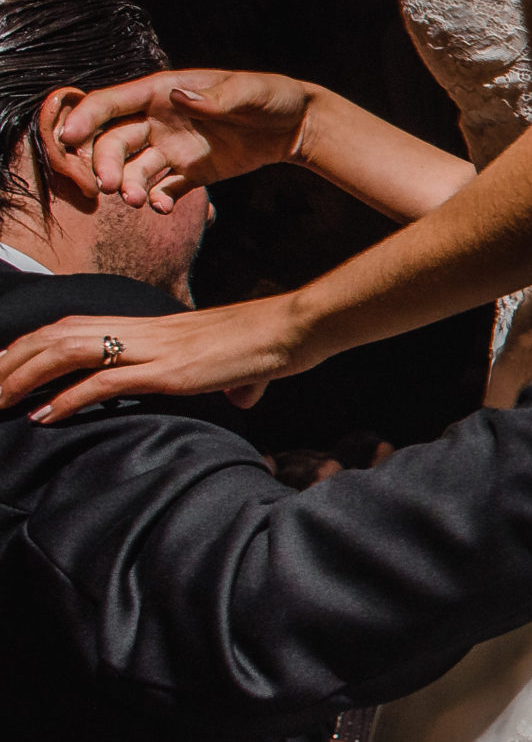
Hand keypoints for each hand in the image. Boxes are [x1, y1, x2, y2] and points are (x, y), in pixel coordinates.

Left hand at [0, 293, 312, 419]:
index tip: (5, 369)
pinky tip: (44, 415)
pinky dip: (66, 399)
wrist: (293, 329)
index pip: (73, 326)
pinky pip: (103, 381)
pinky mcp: (167, 371)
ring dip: (24, 376)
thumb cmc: (270, 343)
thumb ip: (233, 380)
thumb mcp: (238, 364)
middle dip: (11, 361)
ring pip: (67, 352)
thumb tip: (244, 397)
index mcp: (150, 326)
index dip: (32, 345)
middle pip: (56, 334)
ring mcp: (153, 349)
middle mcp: (142, 331)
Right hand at [53, 69, 321, 210]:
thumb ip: (217, 97)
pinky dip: (158, 200)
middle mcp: (158, 121)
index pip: (111, 103)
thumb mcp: (251, 91)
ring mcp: (171, 149)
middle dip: (104, 162)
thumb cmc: (271, 95)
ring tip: (135, 201)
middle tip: (109, 186)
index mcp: (162, 91)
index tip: (68, 138)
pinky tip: (162, 208)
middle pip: (113, 141)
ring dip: (127, 185)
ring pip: (133, 169)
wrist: (295, 126)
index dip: (85, 117)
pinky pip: (164, 189)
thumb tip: (179, 99)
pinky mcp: (190, 174)